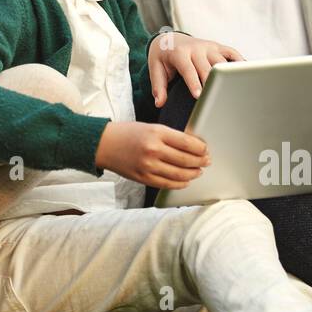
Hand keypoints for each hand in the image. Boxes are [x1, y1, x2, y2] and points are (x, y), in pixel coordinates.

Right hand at [95, 122, 210, 188]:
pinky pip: (167, 184)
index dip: (201, 148)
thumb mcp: (150, 127)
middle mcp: (153, 150)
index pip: (187, 143)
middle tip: (207, 161)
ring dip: (193, 174)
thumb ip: (170, 136)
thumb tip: (193, 146)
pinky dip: (180, 183)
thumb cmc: (128, 133)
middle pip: (186, 159)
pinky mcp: (143, 178)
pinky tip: (186, 180)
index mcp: (156, 133)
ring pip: (179, 174)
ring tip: (199, 171)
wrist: (104, 144)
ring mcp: (148, 166)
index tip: (206, 149)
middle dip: (200, 161)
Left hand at [147, 32, 242, 105]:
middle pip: (208, 67)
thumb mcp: (156, 68)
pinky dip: (240, 63)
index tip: (199, 96)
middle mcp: (196, 48)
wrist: (170, 39)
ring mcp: (209, 46)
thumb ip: (158, 86)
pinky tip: (245, 76)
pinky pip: (232, 53)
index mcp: (180, 53)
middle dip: (213, 83)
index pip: (188, 69)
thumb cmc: (163, 57)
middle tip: (219, 99)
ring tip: (234, 91)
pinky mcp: (218, 46)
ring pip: (222, 62)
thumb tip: (159, 103)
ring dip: (227, 75)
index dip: (194, 83)